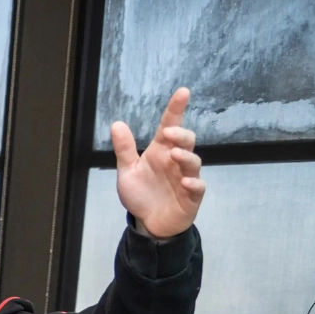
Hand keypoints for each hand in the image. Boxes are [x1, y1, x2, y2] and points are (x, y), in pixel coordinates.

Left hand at [113, 87, 205, 238]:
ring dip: (186, 157)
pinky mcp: (191, 197)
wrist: (149, 222)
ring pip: (193, 163)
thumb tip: (116, 123)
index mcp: (160, 151)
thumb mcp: (127, 170)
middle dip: (181, 135)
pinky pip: (198, 188)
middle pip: (186, 142)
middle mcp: (175, 161)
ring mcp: (186, 178)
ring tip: (175, 154)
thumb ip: (124, 149)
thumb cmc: (142, 193)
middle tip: (169, 132)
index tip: (182, 92)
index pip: (170, 125)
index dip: (176, 109)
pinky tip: (187, 182)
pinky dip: (194, 184)